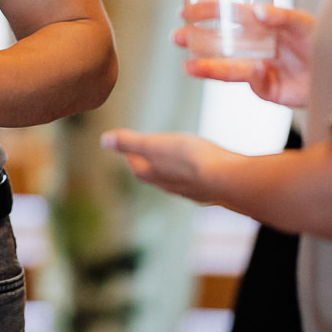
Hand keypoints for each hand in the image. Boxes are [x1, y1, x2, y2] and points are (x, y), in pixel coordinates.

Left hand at [100, 129, 231, 202]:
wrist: (227, 178)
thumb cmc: (189, 158)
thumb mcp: (154, 144)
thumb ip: (129, 142)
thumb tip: (104, 140)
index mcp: (154, 175)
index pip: (137, 167)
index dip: (131, 156)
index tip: (129, 148)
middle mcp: (171, 187)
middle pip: (155, 176)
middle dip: (150, 165)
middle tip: (148, 154)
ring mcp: (192, 191)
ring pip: (177, 180)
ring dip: (172, 170)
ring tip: (174, 160)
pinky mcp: (211, 190)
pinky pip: (197, 183)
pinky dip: (193, 175)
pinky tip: (201, 170)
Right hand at [173, 3, 314, 109]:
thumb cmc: (326, 42)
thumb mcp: (306, 24)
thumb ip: (282, 17)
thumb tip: (256, 12)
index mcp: (261, 24)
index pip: (228, 15)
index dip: (206, 12)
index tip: (185, 11)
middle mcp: (256, 45)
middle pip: (220, 43)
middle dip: (197, 40)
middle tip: (175, 37)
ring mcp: (260, 68)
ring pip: (228, 67)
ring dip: (207, 67)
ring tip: (187, 67)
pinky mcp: (268, 89)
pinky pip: (255, 85)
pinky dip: (255, 78)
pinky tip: (261, 70)